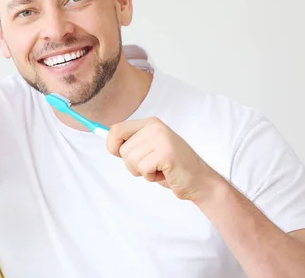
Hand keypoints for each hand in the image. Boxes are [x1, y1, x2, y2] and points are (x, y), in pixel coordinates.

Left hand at [106, 117, 222, 201]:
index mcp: (150, 123)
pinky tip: (165, 173)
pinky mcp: (166, 153)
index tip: (116, 153)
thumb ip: (131, 143)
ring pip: (130, 160)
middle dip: (133, 164)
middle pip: (122, 150)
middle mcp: (155, 127)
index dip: (111, 145)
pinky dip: (151, 177)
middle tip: (152, 165)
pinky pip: (142, 168)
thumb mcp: (148, 150)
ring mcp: (161, 139)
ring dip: (143, 171)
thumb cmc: (171, 168)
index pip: (116, 129)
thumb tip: (106, 138)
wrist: (200, 181)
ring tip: (160, 169)